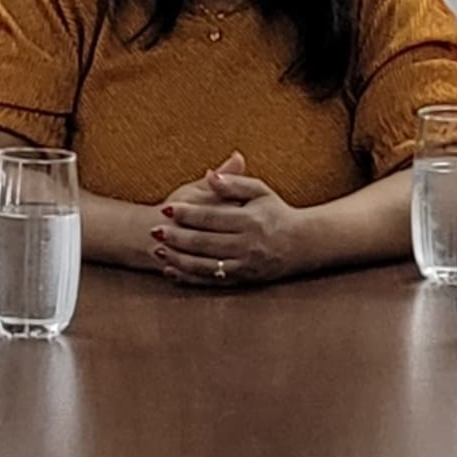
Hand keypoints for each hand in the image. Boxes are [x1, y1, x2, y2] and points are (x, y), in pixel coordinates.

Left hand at [151, 155, 309, 287]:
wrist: (302, 243)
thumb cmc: (276, 212)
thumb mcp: (260, 191)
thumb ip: (234, 182)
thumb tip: (209, 174)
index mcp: (251, 220)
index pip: (213, 216)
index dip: (188, 213)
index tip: (167, 209)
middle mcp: (249, 245)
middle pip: (206, 242)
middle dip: (178, 237)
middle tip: (155, 230)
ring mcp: (246, 265)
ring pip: (206, 265)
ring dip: (179, 259)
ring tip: (159, 251)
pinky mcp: (243, 280)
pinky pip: (212, 281)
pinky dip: (190, 278)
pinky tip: (172, 272)